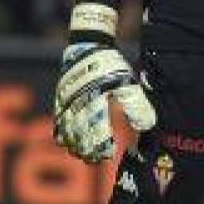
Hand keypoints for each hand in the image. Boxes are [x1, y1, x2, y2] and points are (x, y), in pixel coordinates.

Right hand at [52, 43, 156, 162]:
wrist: (87, 45)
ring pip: (65, 133)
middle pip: (78, 137)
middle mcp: (77, 105)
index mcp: (95, 102)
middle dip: (87, 151)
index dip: (100, 148)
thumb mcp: (128, 83)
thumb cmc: (109, 65)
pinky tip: (68, 142)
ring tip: (84, 154)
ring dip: (74, 146)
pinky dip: (62, 135)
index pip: (95, 134)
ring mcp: (65, 104)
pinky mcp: (59, 100)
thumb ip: (136, 105)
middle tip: (97, 159)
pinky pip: (57, 123)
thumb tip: (145, 126)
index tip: (108, 154)